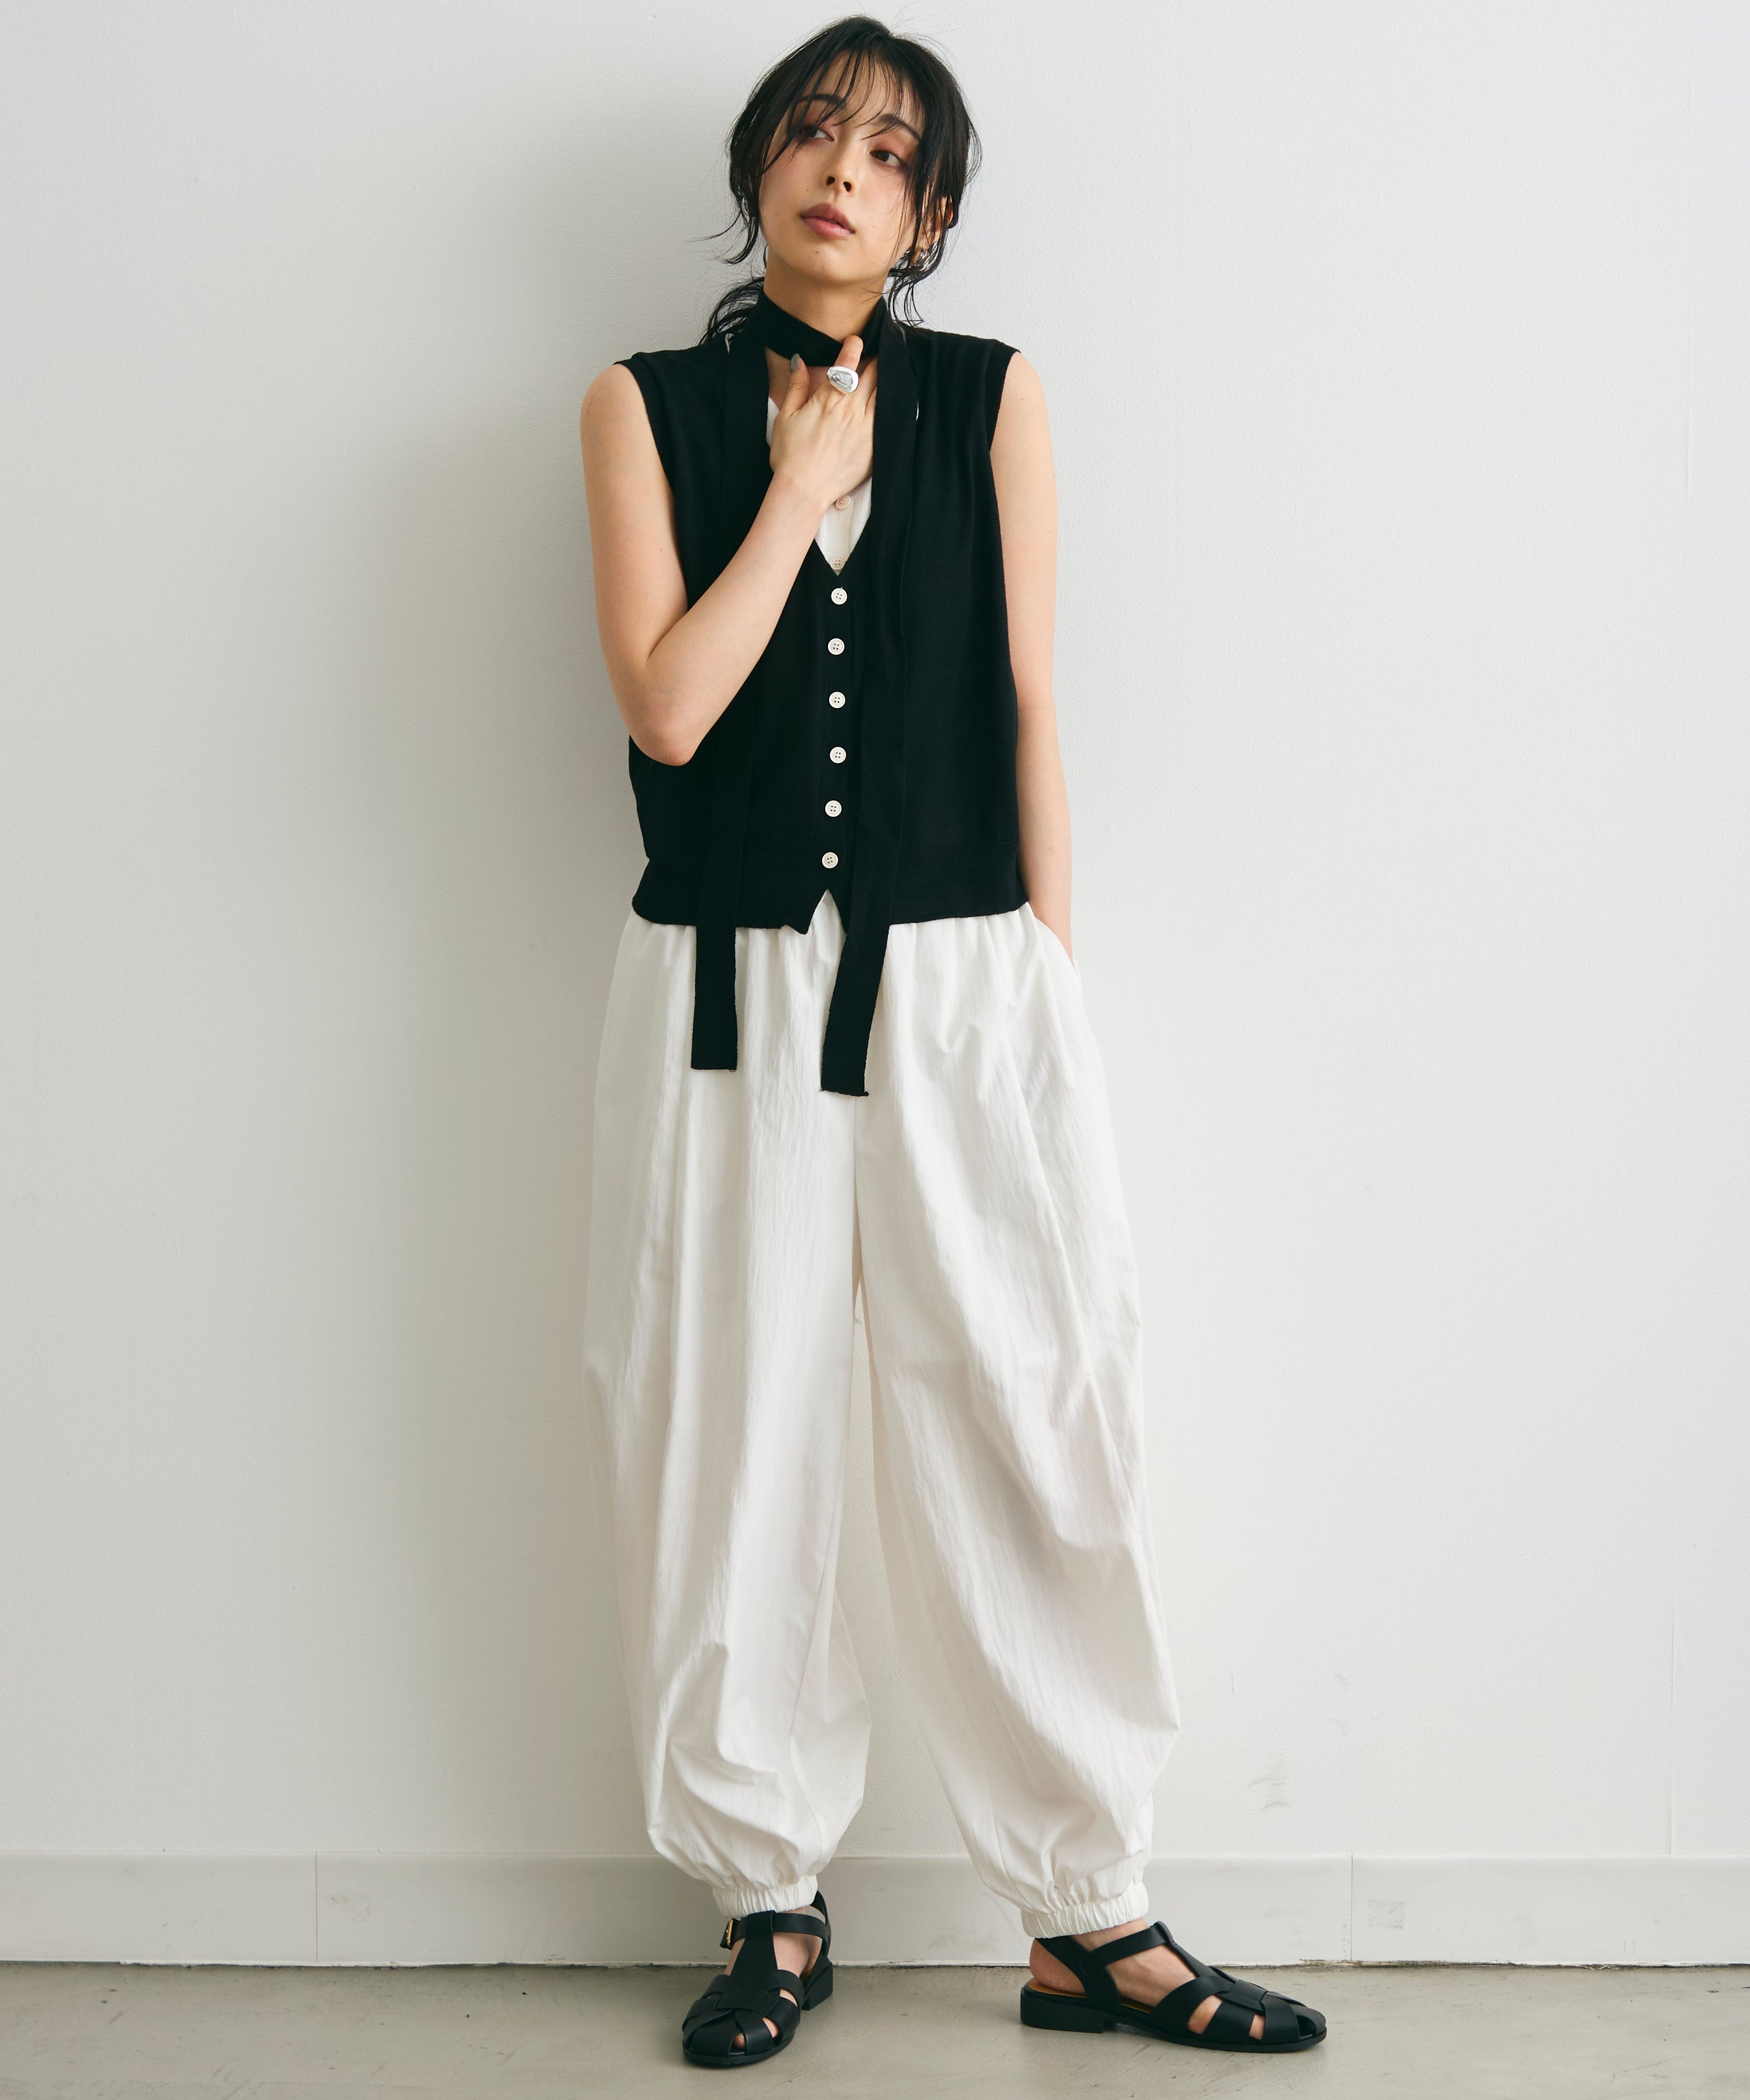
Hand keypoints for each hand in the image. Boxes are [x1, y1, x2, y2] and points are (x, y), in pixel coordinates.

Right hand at [768, 334, 877, 513]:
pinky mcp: (875, 447)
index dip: (855, 345)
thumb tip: (801, 362)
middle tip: (876, 356)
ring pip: (885, 393)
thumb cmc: (790, 457)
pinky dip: (893, 406)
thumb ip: (797, 386)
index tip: (856, 341)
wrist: (803, 492)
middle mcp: (852, 409)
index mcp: (830, 398)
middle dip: (876, 361)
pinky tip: (894, 401)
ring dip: (886, 381)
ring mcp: (867, 428)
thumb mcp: (786, 417)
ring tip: (887, 375)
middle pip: (874, 373)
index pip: (849, 360)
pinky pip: (891, 419)